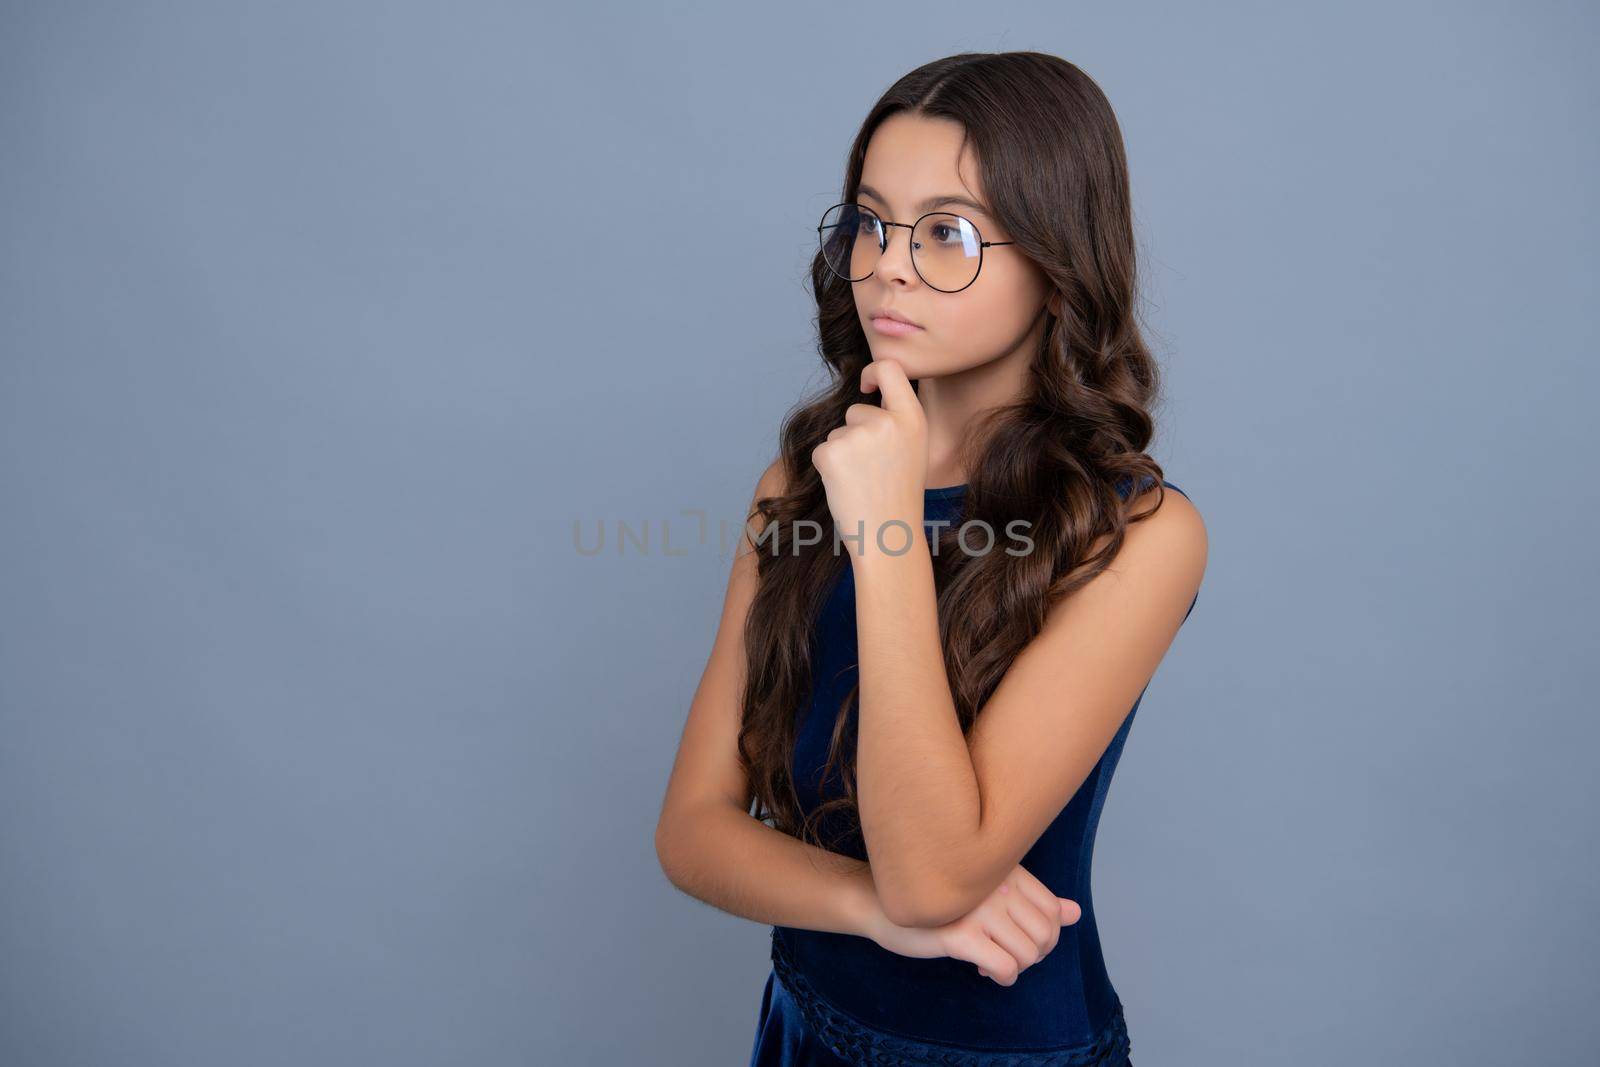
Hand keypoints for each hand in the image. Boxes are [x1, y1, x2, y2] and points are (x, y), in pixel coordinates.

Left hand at [810, 359, 927, 555]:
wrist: (888, 535)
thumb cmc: (899, 495)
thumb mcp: (913, 448)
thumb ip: (896, 419)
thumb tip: (870, 390)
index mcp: (912, 418)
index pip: (890, 369)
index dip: (873, 371)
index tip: (865, 384)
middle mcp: (886, 422)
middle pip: (855, 411)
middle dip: (856, 435)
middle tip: (874, 470)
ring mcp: (857, 436)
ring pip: (837, 433)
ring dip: (843, 454)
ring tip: (864, 481)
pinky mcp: (830, 452)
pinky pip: (822, 450)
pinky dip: (828, 468)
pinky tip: (847, 487)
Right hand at [865, 865, 1082, 986]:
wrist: (884, 904)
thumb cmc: (941, 899)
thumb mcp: (990, 893)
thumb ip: (1034, 901)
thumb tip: (1075, 913)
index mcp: (1007, 870)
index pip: (1053, 911)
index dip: (1046, 936)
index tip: (1022, 939)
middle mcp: (997, 885)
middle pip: (1045, 936)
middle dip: (1032, 955)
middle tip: (1008, 954)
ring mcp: (979, 909)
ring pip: (1028, 955)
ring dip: (1016, 968)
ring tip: (994, 961)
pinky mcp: (960, 934)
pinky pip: (1005, 968)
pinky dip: (1002, 976)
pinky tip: (983, 968)